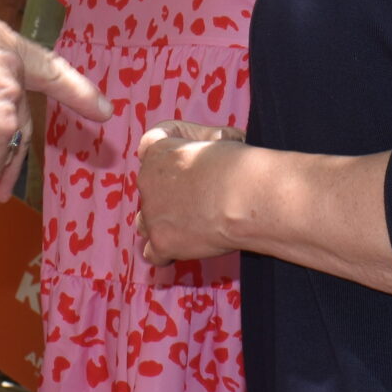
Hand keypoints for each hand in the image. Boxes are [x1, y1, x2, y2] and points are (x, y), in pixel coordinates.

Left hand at [135, 122, 246, 262]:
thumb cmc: (239, 166)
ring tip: (189, 224)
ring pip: (145, 221)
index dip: (168, 151)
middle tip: (200, 197)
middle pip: (149, 187)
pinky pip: (153, 253)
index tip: (186, 158)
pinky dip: (167, 252)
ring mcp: (152, 214)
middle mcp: (147, 181)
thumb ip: (206, 142)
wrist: (246, 198)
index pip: (149, 145)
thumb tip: (214, 143)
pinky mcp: (161, 241)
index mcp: (159, 151)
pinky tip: (184, 247)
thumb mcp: (221, 139)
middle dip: (169, 192)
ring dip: (163, 222)